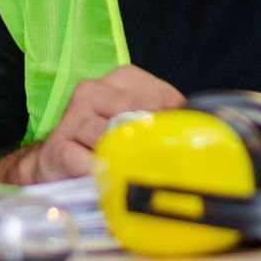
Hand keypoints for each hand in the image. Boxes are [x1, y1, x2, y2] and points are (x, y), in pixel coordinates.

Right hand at [18, 64, 182, 183]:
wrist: (57, 163)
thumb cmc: (106, 142)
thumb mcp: (137, 125)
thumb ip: (166, 124)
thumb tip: (203, 136)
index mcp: (123, 79)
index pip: (163, 96)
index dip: (176, 125)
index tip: (182, 147)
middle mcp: (95, 90)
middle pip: (135, 111)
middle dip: (150, 140)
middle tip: (163, 166)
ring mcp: (74, 116)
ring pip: (107, 134)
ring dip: (122, 157)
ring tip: (133, 174)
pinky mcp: (58, 146)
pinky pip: (81, 159)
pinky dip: (96, 172)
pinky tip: (106, 181)